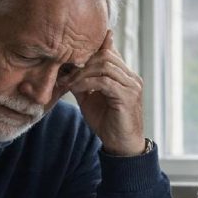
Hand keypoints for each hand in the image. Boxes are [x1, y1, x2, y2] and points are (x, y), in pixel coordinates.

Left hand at [69, 30, 145, 155]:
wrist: (121, 145)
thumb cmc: (107, 123)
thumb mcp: (90, 99)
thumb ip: (82, 83)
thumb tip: (66, 70)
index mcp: (125, 75)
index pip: (108, 52)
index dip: (87, 53)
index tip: (67, 62)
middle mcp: (131, 77)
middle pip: (106, 55)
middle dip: (82, 62)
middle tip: (65, 73)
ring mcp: (132, 85)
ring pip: (105, 65)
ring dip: (82, 73)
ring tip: (68, 82)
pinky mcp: (128, 96)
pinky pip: (104, 82)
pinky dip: (87, 83)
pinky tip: (75, 88)